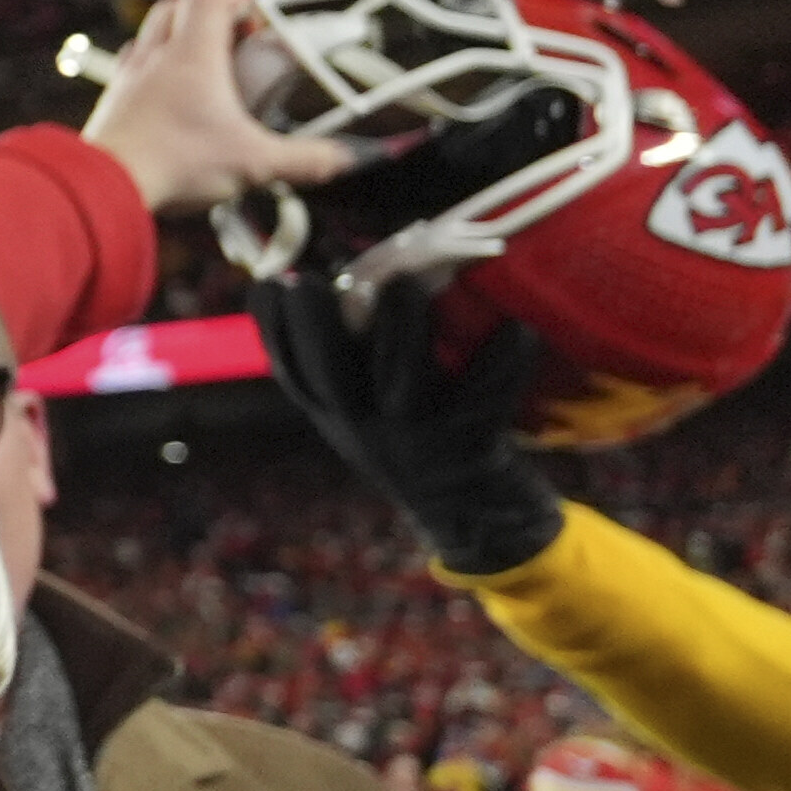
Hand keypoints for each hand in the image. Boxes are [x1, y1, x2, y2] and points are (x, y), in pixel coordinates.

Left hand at [71, 0, 353, 215]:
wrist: (105, 186)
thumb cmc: (177, 165)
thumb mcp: (256, 164)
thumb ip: (308, 159)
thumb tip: (348, 157)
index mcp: (191, 56)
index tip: (259, 23)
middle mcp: (154, 57)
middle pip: (174, 8)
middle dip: (208, 17)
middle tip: (236, 45)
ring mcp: (126, 78)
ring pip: (149, 37)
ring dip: (177, 42)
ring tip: (206, 75)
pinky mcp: (110, 103)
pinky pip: (131, 70)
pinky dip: (154, 74)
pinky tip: (171, 104)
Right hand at [252, 270, 569, 577]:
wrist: (472, 517)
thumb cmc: (413, 440)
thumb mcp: (362, 411)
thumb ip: (345, 360)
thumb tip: (347, 273)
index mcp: (335, 412)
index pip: (290, 368)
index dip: (275, 326)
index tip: (274, 282)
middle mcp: (366, 426)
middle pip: (328, 376)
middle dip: (316, 324)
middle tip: (310, 279)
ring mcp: (418, 436)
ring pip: (403, 379)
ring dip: (404, 328)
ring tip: (407, 283)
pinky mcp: (472, 441)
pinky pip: (490, 395)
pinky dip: (505, 361)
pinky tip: (516, 329)